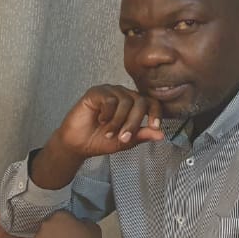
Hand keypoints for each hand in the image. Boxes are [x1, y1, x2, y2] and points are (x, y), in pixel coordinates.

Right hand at [30, 85, 164, 188]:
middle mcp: (123, 95)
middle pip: (140, 102)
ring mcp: (110, 92)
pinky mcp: (96, 92)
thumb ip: (142, 135)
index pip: (151, 103)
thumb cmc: (99, 141)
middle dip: (133, 122)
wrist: (77, 144)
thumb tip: (161, 135)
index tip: (155, 126)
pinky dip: (108, 113)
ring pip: (125, 101)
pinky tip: (101, 119)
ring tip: (108, 133)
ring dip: (118, 121)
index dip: (156, 113)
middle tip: (123, 138)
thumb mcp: (125, 141)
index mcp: (133, 105)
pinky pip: (110, 99)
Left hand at [32, 211, 109, 237]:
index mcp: (59, 215)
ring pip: (43, 237)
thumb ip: (80, 220)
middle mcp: (45, 225)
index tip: (69, 227)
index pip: (60, 214)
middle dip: (55, 230)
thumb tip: (76, 223)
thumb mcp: (91, 226)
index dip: (66, 222)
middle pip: (49, 225)